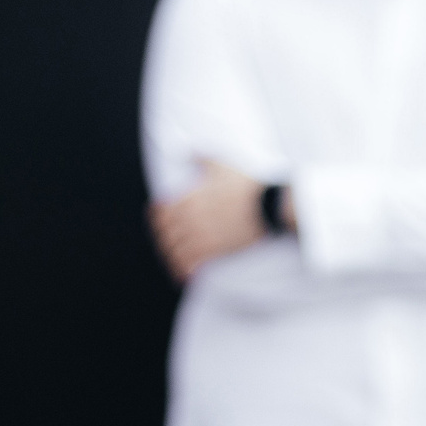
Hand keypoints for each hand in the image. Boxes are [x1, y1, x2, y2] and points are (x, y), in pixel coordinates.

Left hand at [148, 160, 269, 281]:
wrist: (268, 207)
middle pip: (164, 233)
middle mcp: (189, 219)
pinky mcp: (213, 251)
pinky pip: (190, 264)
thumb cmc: (247, 185)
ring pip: (174, 251)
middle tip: (168, 242)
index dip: (157, 218)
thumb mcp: (223, 165)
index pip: (159, 212)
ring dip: (172, 256)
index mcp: (188, 198)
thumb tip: (188, 151)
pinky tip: (185, 274)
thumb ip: (201, 157)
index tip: (159, 222)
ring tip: (174, 261)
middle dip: (164, 239)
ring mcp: (200, 236)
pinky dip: (183, 270)